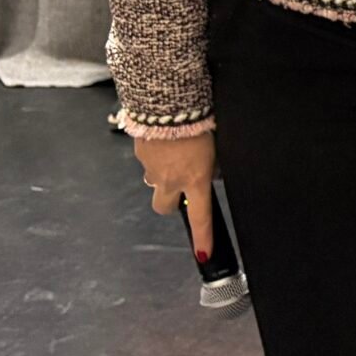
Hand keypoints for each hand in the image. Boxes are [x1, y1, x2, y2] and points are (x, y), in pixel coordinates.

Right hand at [134, 130, 219, 262]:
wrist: (167, 102)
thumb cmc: (198, 120)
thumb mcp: (216, 145)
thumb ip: (212, 164)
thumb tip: (210, 171)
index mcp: (195, 178)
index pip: (200, 216)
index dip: (203, 237)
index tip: (204, 253)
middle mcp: (170, 179)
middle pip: (164, 207)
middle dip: (172, 201)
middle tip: (181, 186)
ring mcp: (151, 168)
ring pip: (154, 181)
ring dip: (163, 175)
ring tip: (174, 152)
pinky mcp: (139, 153)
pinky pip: (148, 161)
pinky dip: (156, 155)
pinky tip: (165, 139)